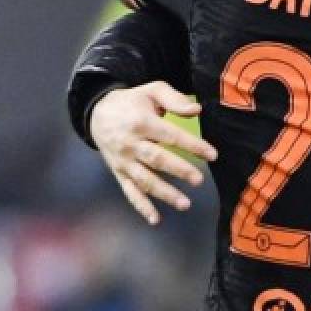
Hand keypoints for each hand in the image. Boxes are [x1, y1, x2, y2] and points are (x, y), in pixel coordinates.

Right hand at [89, 81, 217, 224]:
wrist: (97, 113)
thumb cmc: (133, 101)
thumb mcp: (152, 90)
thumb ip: (174, 99)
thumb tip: (197, 110)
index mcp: (142, 122)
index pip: (170, 136)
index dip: (192, 145)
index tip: (212, 155)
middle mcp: (130, 144)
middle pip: (156, 159)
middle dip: (178, 170)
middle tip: (199, 180)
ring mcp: (123, 161)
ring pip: (144, 180)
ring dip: (164, 193)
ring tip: (185, 204)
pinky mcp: (118, 172)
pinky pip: (129, 191)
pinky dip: (141, 206)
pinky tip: (155, 219)